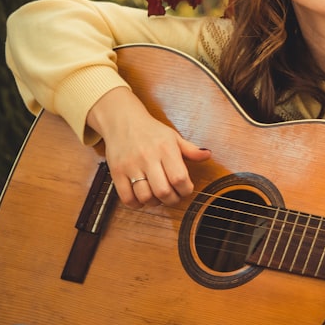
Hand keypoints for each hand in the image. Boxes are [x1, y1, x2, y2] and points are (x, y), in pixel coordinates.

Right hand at [87, 87, 210, 208]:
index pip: (179, 178)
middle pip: (163, 191)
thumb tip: (207, 155)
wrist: (122, 120)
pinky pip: (127, 197)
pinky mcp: (116, 172)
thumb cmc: (151, 131)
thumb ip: (190, 149)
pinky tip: (142, 198)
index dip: (186, 190)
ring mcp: (130, 166)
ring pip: (145, 196)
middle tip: (173, 197)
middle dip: (172, 200)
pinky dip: (136, 204)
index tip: (186, 190)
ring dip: (155, 202)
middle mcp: (148, 157)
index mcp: (166, 148)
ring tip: (158, 197)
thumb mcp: (173, 137)